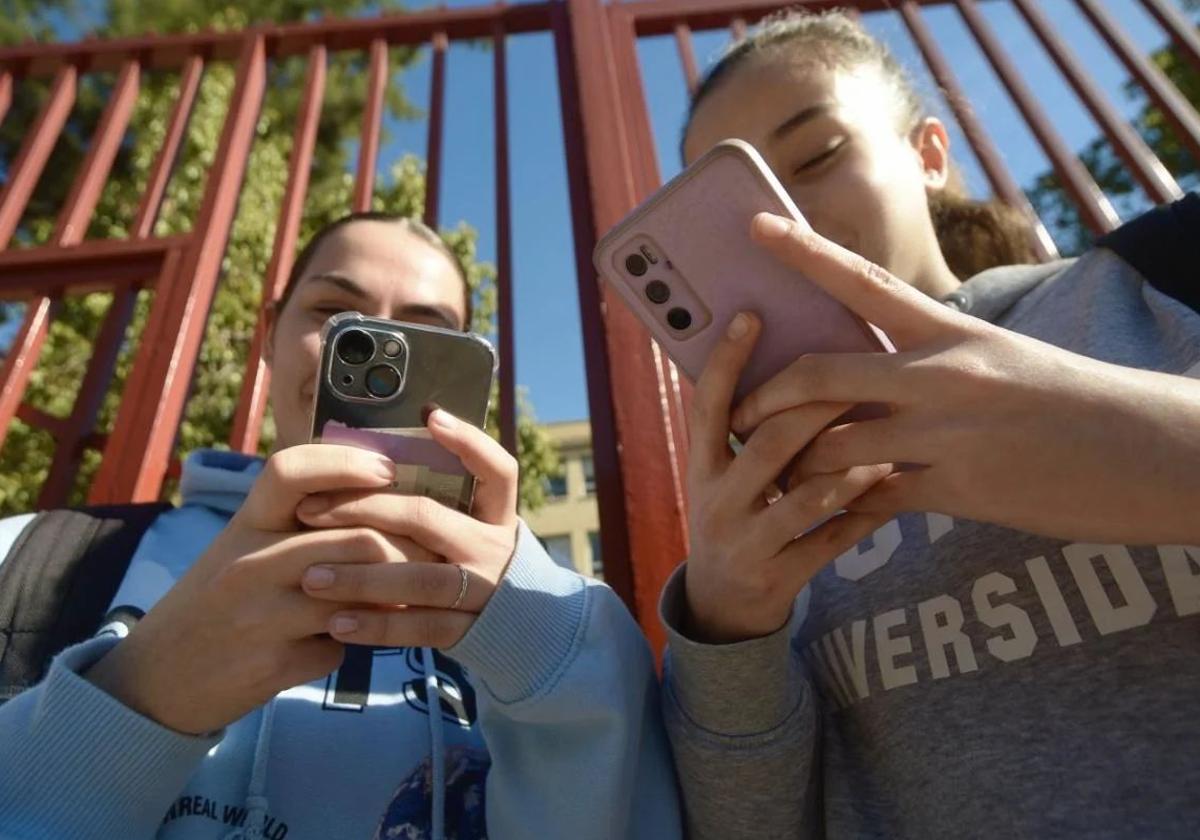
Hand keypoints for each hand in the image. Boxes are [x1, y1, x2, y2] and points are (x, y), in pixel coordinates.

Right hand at [86, 445, 402, 733]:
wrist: (160, 677)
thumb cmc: (218, 598)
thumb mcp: (243, 545)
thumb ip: (295, 522)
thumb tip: (377, 494)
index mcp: (245, 523)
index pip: (291, 470)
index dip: (346, 464)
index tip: (388, 468)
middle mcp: (250, 563)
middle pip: (354, 539)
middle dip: (409, 547)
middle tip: (436, 549)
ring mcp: (262, 616)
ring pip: (358, 595)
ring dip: (394, 596)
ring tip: (415, 592)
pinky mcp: (274, 664)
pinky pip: (341, 646)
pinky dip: (358, 642)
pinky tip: (362, 638)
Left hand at [295, 408, 520, 648]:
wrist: (526, 628)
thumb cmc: (474, 564)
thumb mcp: (473, 528)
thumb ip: (439, 502)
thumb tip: (370, 461)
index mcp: (497, 515)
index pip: (497, 468)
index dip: (469, 441)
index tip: (431, 416)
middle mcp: (493, 547)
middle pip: (427, 518)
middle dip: (363, 510)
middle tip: (308, 510)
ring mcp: (484, 591)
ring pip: (418, 579)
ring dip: (360, 578)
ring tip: (311, 578)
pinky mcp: (469, 631)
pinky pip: (418, 627)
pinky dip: (376, 626)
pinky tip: (337, 623)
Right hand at [683, 310, 892, 644]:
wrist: (721, 607)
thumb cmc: (733, 517)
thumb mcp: (720, 474)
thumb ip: (742, 430)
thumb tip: (784, 358)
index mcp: (700, 467)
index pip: (707, 406)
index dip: (727, 362)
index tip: (752, 315)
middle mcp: (716, 502)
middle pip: (769, 444)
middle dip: (818, 406)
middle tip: (860, 376)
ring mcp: (748, 543)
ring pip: (808, 495)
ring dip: (852, 463)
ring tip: (886, 437)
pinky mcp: (781, 576)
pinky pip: (833, 538)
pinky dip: (864, 511)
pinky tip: (890, 488)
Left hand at [734, 212, 1199, 544]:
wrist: (1153, 451)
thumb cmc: (1074, 401)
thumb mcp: (1003, 358)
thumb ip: (935, 360)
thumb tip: (876, 373)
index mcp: (952, 331)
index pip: (862, 282)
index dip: (802, 251)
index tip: (754, 224)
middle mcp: (941, 374)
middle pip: (820, 374)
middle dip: (764, 399)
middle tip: (739, 417)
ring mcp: (947, 432)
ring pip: (832, 445)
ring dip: (792, 464)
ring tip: (771, 476)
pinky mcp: (958, 489)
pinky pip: (873, 499)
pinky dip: (843, 507)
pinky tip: (828, 516)